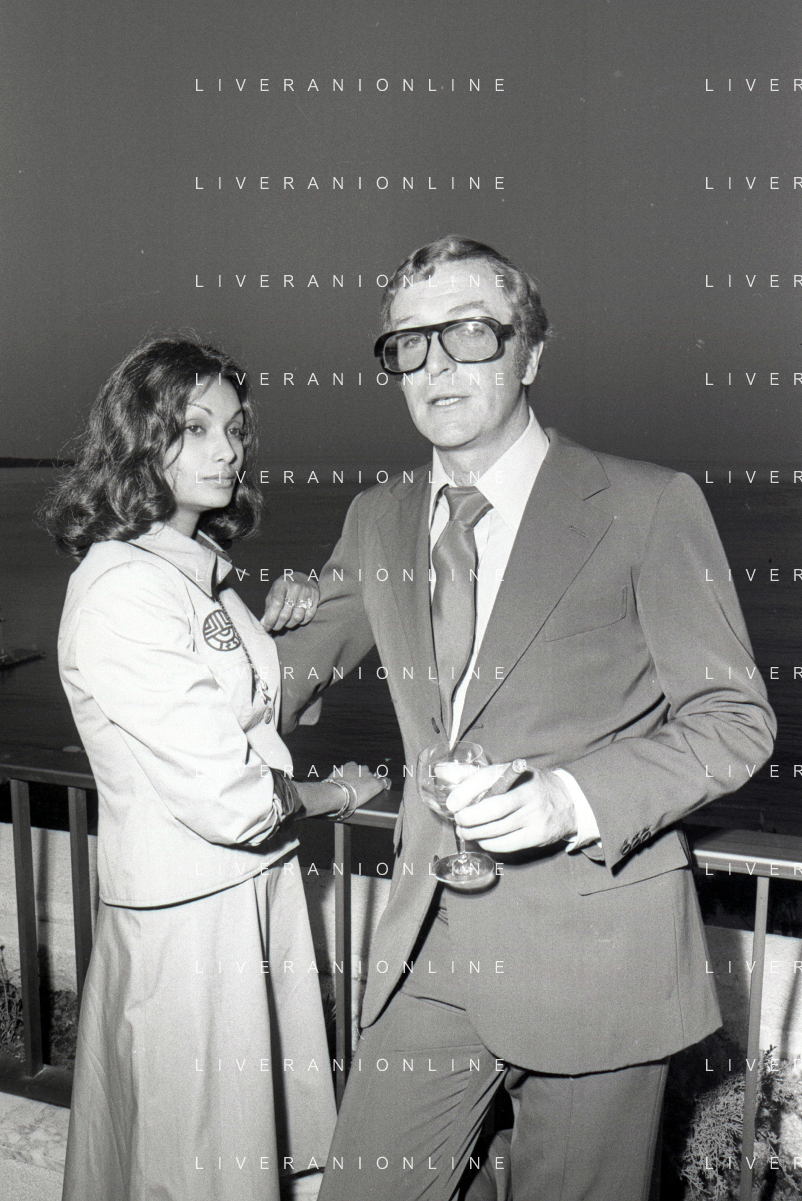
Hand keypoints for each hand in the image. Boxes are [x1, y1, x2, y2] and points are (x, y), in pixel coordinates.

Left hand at [261, 574, 318, 630]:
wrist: (302, 577)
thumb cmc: (284, 588)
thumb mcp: (274, 593)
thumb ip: (269, 608)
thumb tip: (263, 625)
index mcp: (282, 584)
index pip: (276, 604)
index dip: (271, 618)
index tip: (267, 627)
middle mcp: (295, 586)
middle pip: (286, 613)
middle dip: (279, 624)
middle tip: (275, 628)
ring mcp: (306, 591)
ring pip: (297, 617)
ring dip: (290, 624)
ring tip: (286, 624)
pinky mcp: (315, 596)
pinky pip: (309, 615)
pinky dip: (302, 622)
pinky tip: (297, 620)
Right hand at [295, 762, 389, 817]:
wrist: (337, 793)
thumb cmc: (330, 790)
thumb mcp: (330, 782)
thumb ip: (331, 783)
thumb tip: (321, 791)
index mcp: (349, 766)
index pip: (354, 768)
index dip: (354, 775)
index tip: (352, 782)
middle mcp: (360, 768)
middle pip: (365, 771)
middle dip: (363, 778)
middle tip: (358, 789)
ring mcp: (369, 776)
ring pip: (373, 777)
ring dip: (371, 783)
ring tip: (368, 792)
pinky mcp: (376, 784)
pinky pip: (385, 782)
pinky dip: (385, 785)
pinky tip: (386, 788)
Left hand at [446, 762, 576, 852]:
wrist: (567, 802)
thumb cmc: (527, 786)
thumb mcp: (507, 773)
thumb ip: (475, 774)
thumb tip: (442, 773)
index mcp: (516, 773)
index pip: (487, 778)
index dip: (465, 791)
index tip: (452, 804)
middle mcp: (527, 793)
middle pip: (492, 809)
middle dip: (469, 818)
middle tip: (459, 821)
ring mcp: (534, 815)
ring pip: (497, 829)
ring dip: (475, 833)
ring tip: (465, 832)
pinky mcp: (538, 835)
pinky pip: (507, 844)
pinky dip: (489, 844)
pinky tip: (483, 839)